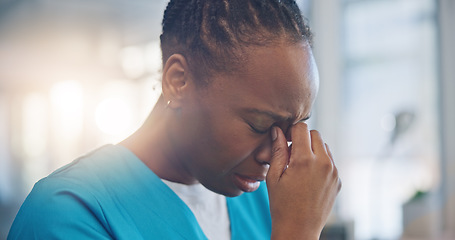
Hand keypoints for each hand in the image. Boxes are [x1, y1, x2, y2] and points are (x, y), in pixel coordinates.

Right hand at [266, 123, 340, 239]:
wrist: (298, 230)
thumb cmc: (281, 205)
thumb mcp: (274, 176)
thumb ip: (278, 150)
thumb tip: (277, 130)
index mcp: (304, 160)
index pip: (302, 128)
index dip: (291, 131)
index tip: (285, 140)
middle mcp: (323, 163)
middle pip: (315, 134)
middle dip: (303, 139)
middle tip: (291, 155)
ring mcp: (333, 172)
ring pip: (324, 147)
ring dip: (313, 150)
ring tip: (300, 167)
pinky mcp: (338, 181)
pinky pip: (330, 162)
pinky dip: (320, 163)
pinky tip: (309, 179)